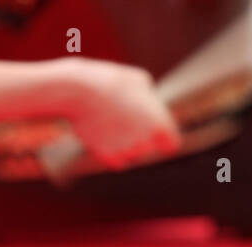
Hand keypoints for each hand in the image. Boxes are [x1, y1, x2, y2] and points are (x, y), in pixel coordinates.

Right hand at [54, 58, 179, 169]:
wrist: (80, 91)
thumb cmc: (110, 81)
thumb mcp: (139, 80)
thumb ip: (150, 99)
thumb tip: (150, 107)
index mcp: (159, 122)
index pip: (172, 144)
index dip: (164, 140)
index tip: (157, 136)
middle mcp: (147, 141)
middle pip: (150, 150)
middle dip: (142, 139)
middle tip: (125, 120)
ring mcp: (128, 150)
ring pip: (132, 155)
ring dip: (126, 145)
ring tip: (111, 123)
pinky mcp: (108, 157)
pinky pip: (116, 160)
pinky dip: (110, 152)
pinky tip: (103, 133)